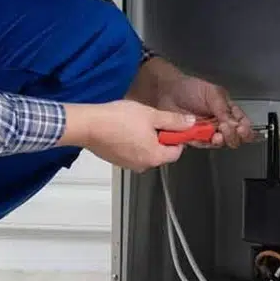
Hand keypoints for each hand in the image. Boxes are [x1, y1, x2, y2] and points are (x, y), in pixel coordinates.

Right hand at [59, 100, 192, 170]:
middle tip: (150, 119)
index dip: (177, 136)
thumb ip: (174, 121)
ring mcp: (128, 164)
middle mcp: (142, 165)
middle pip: (160, 152)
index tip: (173, 124)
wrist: (89, 125)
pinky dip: (131, 141)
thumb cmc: (118, 120)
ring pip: (145, 151)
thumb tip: (190, 123)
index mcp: (155, 157)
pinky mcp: (116, 160)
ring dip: (144, 138)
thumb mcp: (151, 115)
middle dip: (159, 136)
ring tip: (134, 122)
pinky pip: (131, 151)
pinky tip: (123, 128)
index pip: (177, 151)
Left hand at [127, 57, 254, 147]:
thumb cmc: (190, 88)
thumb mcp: (212, 93)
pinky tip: (207, 137)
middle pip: (234, 137)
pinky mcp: (193, 138)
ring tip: (218, 134)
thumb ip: (224, 108)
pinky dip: (206, 143)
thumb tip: (234, 123)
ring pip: (220, 143)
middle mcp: (219, 123)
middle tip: (228, 129)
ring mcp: (206, 132)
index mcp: (228, 111)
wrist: (167, 90)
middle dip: (234, 136)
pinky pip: (202, 145)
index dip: (245, 129)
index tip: (242, 128)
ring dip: (221, 141)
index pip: (243, 124)